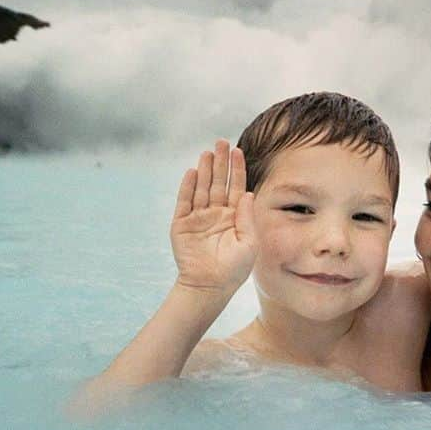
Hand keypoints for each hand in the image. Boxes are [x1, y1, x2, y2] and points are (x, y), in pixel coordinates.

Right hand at [170, 139, 255, 295]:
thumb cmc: (233, 270)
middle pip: (219, 183)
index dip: (237, 169)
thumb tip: (249, 193)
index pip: (236, 187)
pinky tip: (193, 172)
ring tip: (207, 152)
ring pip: (202, 188)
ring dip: (205, 170)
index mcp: (234, 217)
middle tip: (221, 142)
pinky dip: (188, 187)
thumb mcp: (249, 243)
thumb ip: (248, 217)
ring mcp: (198, 218)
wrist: (209, 287)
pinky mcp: (181, 224)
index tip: (238, 151)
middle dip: (220, 162)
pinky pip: (184, 201)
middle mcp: (216, 214)